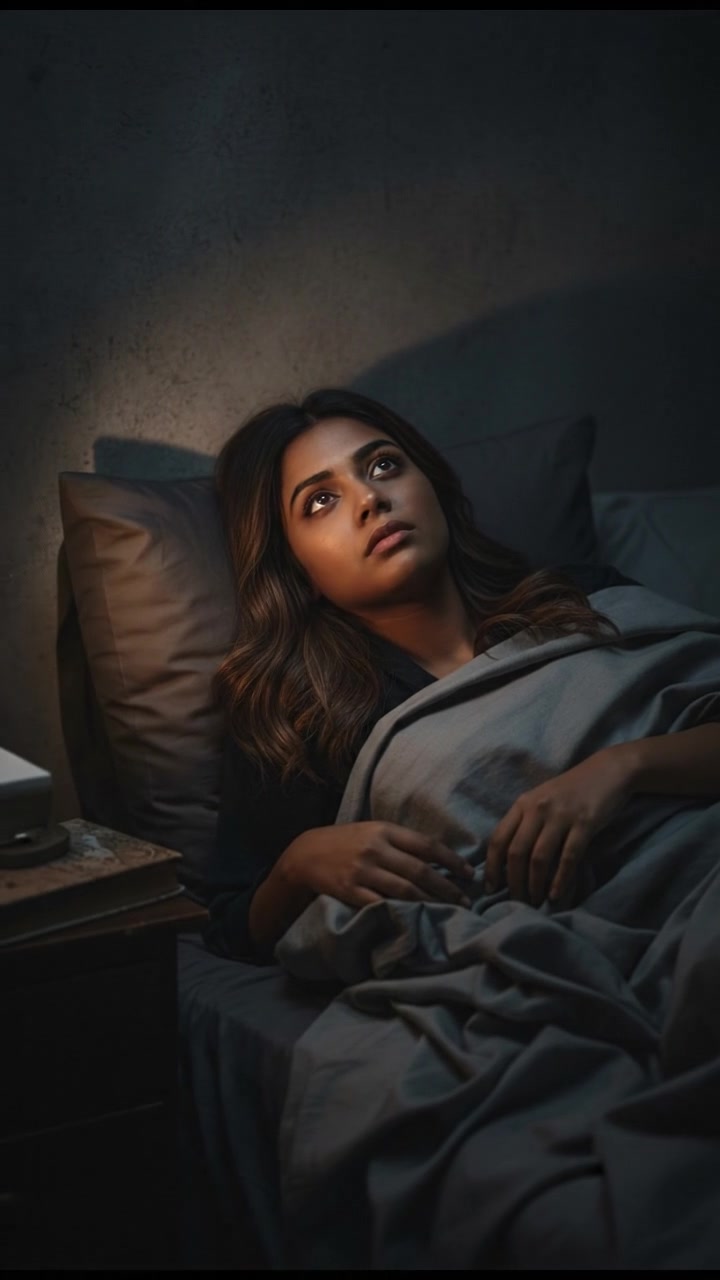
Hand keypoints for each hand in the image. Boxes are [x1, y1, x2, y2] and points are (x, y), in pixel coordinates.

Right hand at [282, 821, 473, 910]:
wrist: (305, 855)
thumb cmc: (346, 843)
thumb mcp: (372, 831)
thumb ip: (400, 842)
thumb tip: (437, 857)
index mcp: (385, 830)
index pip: (427, 845)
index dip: (451, 860)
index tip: (469, 873)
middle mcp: (376, 849)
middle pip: (420, 870)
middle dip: (447, 887)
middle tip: (466, 901)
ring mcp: (363, 871)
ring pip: (405, 890)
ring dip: (431, 903)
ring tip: (448, 912)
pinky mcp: (351, 891)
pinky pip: (382, 905)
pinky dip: (402, 912)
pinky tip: (417, 920)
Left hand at [483, 747, 632, 904]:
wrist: (607, 770)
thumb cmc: (570, 791)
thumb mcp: (540, 801)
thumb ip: (524, 824)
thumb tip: (508, 861)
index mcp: (522, 804)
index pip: (498, 839)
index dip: (491, 867)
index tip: (490, 888)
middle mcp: (537, 809)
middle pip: (516, 852)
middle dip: (513, 882)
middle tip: (516, 903)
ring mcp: (561, 815)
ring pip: (539, 858)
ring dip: (534, 885)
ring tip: (535, 902)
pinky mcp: (585, 823)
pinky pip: (568, 857)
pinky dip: (560, 880)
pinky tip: (556, 895)